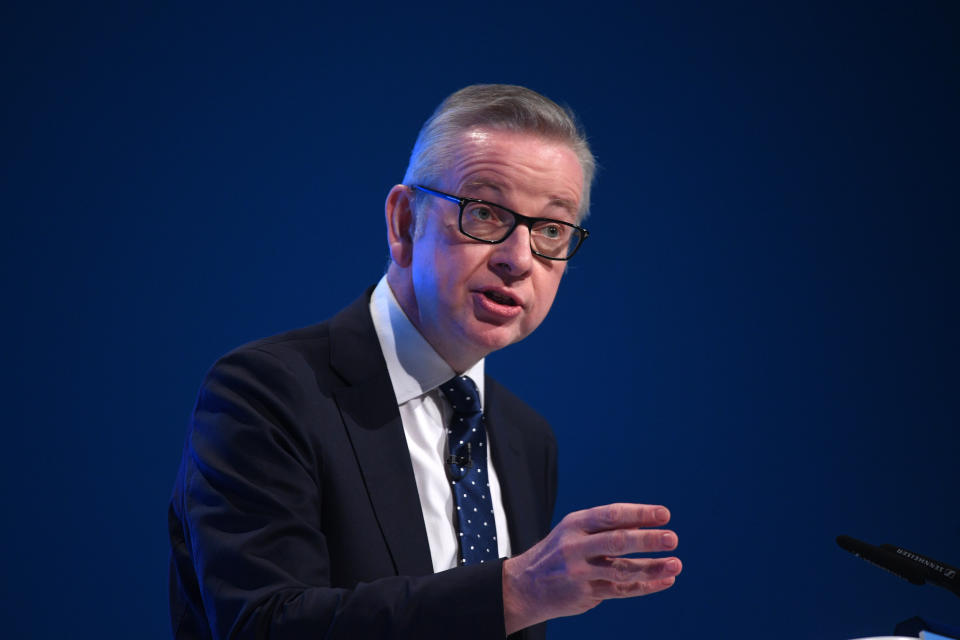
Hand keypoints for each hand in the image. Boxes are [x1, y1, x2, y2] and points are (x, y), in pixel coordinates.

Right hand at [501, 503, 680, 633]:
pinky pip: (621, 591)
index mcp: (575, 524)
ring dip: (652, 567)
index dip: (639, 514)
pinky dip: (645, 586)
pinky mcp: (586, 593)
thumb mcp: (572, 531)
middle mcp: (576, 546)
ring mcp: (580, 572)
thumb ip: (605, 529)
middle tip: (672, 538)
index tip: (664, 514)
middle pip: (617, 541)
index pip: (611, 515)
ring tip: (676, 564)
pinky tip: (664, 580)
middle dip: (647, 540)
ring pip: (622, 570)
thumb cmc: (557, 553)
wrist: (524, 586)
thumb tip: (645, 525)